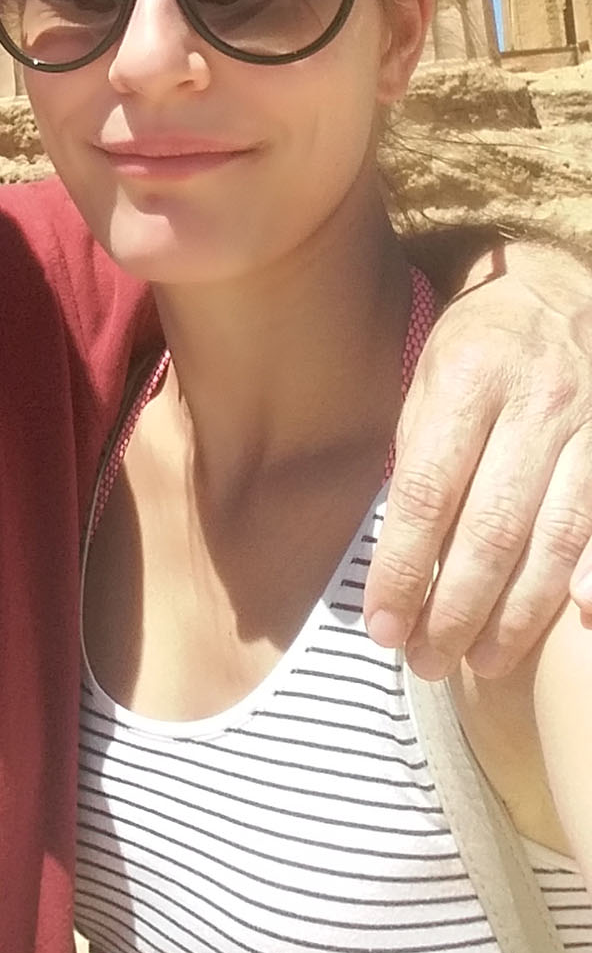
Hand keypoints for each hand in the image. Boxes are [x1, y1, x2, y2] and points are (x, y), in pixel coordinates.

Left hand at [365, 244, 591, 677]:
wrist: (560, 289)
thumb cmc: (477, 344)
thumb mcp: (428, 372)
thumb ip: (416, 451)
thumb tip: (398, 554)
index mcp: (469, 376)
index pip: (427, 492)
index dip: (404, 568)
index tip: (382, 625)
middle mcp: (537, 401)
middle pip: (493, 528)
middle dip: (457, 609)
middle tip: (426, 661)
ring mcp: (590, 425)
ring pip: (555, 540)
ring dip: (517, 616)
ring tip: (482, 663)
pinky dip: (584, 582)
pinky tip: (564, 625)